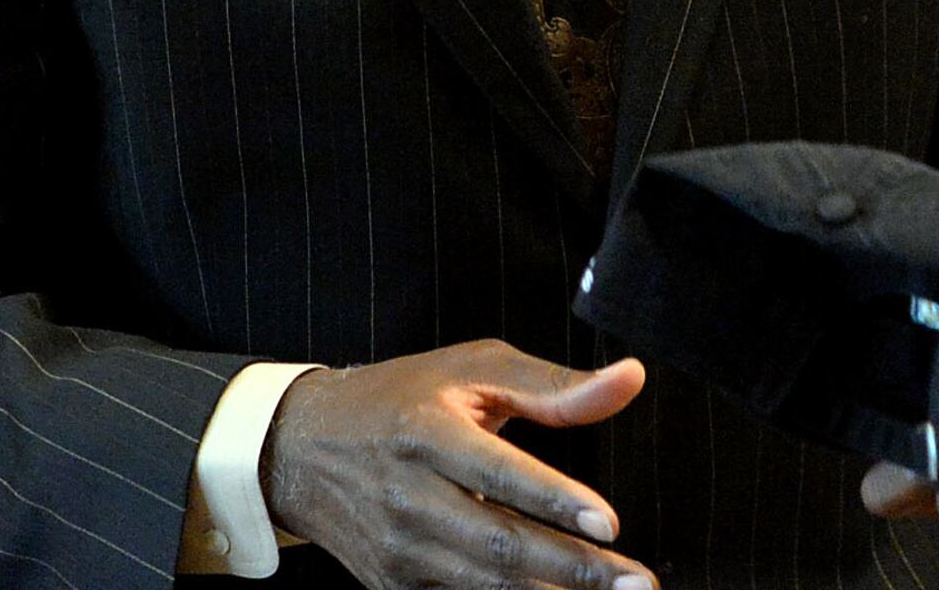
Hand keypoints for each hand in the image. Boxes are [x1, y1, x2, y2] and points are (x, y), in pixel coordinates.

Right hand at [265, 343, 651, 589]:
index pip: (499, 473)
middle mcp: (408, 496)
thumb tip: (630, 379)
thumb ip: (552, 385)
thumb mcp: (469, 370)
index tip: (609, 524)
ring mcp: (397, 549)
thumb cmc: (399, 399)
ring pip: (484, 585)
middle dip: (575, 570)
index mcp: (426, 432)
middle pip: (500, 544)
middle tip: (638, 585)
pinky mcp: (392, 584)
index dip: (555, 500)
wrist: (300, 448)